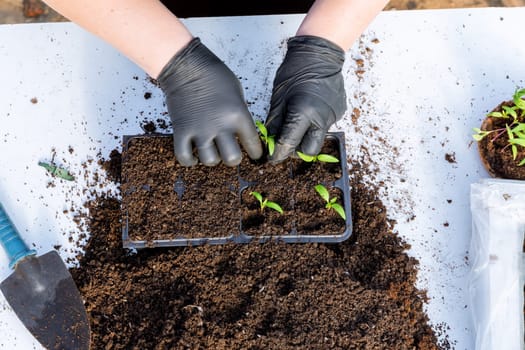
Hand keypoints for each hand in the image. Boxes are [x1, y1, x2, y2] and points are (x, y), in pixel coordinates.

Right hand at [157, 38, 261, 165]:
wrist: (186, 65)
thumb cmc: (214, 75)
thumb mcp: (238, 94)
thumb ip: (240, 116)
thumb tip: (240, 134)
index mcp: (239, 115)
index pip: (253, 145)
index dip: (256, 153)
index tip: (254, 154)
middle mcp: (220, 126)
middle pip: (232, 159)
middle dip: (233, 158)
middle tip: (230, 153)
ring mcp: (199, 130)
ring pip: (210, 161)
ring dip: (212, 159)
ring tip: (211, 152)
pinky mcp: (181, 131)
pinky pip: (184, 157)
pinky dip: (189, 160)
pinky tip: (194, 156)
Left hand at [266, 35, 346, 162]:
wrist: (319, 54)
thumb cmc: (296, 70)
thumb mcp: (278, 98)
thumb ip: (274, 123)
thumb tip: (270, 141)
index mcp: (303, 113)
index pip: (288, 144)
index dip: (277, 154)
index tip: (272, 157)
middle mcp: (321, 118)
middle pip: (308, 151)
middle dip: (295, 151)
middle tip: (285, 143)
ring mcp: (333, 116)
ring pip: (318, 139)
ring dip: (306, 137)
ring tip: (297, 124)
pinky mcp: (339, 112)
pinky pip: (325, 126)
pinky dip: (315, 124)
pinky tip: (310, 111)